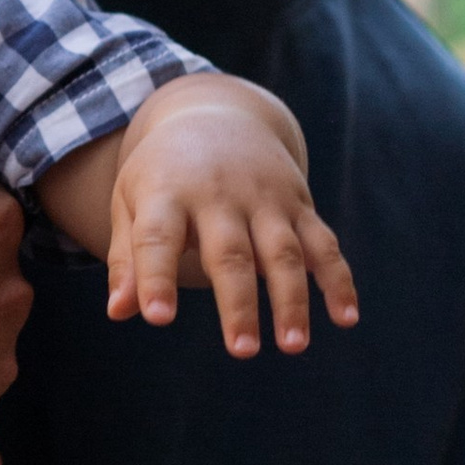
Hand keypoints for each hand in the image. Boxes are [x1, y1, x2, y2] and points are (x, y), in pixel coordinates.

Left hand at [105, 79, 359, 356]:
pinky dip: (337, 280)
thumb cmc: (163, 174)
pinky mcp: (299, 204)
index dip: (157, 277)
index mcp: (167, 192)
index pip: (159, 237)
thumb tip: (119, 312)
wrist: (217, 113)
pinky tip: (346, 318)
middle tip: (241, 351)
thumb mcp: (132, 203)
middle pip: (230, 253)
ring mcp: (265, 198)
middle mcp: (220, 194)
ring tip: (292, 345)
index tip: (158, 318)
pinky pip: (323, 244)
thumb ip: (126, 258)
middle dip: (238, 303)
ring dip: (292, 300)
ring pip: (283, 252)